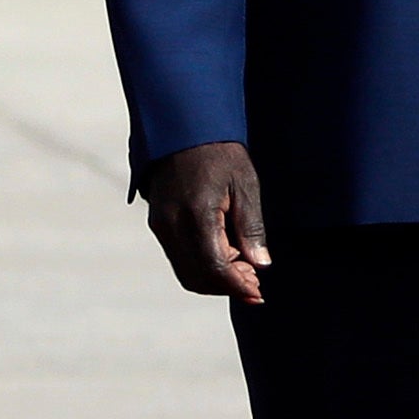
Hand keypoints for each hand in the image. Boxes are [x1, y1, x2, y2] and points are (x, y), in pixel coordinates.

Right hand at [144, 139, 268, 305]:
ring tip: (243, 265)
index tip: (258, 293)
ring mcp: (160, 224)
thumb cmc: (219, 151)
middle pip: (197, 277)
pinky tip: (225, 252)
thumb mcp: (245, 184)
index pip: (214, 268)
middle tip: (254, 281)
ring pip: (186, 271)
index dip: (237, 286)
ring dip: (214, 278)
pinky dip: (201, 264)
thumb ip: (251, 228)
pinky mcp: (157, 222)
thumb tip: (261, 264)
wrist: (183, 125)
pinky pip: (179, 256)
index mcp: (195, 214)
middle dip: (227, 286)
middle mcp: (171, 225)